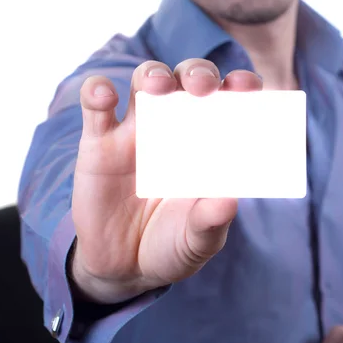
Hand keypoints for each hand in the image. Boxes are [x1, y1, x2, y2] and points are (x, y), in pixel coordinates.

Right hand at [70, 59, 262, 303]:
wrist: (124, 268)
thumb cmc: (172, 245)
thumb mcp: (197, 241)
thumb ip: (211, 222)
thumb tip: (229, 201)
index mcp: (210, 144)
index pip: (231, 101)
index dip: (241, 86)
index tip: (247, 87)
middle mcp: (177, 128)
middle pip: (188, 80)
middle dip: (198, 74)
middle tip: (202, 87)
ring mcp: (137, 131)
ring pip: (145, 81)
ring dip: (152, 74)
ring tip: (157, 87)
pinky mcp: (99, 143)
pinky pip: (95, 105)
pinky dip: (96, 91)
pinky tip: (105, 95)